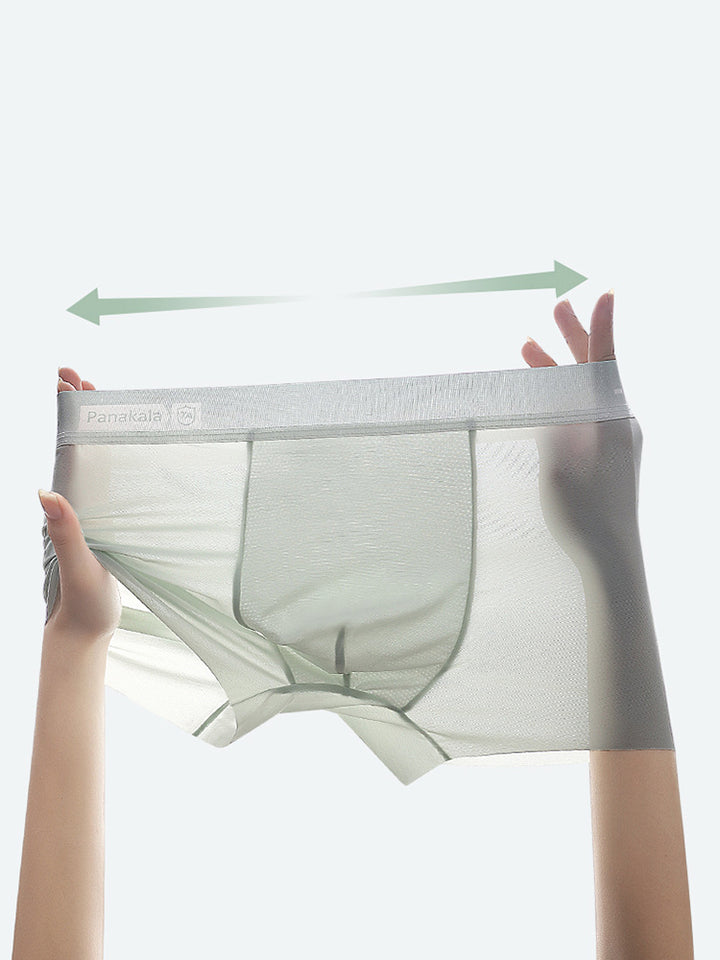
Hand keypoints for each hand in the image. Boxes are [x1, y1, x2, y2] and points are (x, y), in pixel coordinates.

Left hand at [40, 368, 120, 643]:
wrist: (83, 630)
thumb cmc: (80, 604)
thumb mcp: (78, 568)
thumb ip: (66, 533)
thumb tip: (44, 493)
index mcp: (66, 507)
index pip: (63, 448)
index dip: (65, 414)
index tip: (66, 382)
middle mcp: (74, 504)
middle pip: (74, 445)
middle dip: (76, 409)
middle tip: (78, 376)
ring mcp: (90, 512)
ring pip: (89, 459)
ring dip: (92, 426)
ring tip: (95, 396)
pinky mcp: (106, 524)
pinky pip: (107, 480)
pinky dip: (112, 455)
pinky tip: (121, 445)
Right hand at [521, 291, 632, 548]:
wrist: (611, 552)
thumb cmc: (584, 511)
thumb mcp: (560, 461)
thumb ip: (555, 423)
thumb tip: (552, 395)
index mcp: (610, 418)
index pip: (605, 362)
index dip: (601, 326)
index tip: (606, 293)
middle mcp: (617, 421)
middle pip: (594, 368)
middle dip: (573, 337)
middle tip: (557, 308)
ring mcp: (615, 437)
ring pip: (585, 390)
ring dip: (559, 369)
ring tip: (531, 348)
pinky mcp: (609, 452)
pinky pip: (586, 412)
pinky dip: (564, 396)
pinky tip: (545, 396)